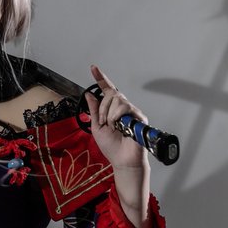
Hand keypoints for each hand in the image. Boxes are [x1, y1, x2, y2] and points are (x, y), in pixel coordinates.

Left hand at [86, 66, 150, 227]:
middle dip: (104, 108)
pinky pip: (124, 108)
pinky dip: (117, 117)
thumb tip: (89, 94)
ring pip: (117, 100)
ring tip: (113, 127)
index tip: (93, 67)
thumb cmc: (112, 147)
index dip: (101, 78)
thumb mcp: (97, 128)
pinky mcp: (139, 116)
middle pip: (111, 94)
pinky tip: (120, 127)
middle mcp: (123, 108)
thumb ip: (94, 111)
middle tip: (105, 124)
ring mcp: (132, 111)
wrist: (122, 160)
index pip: (108, 90)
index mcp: (113, 110)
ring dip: (109, 115)